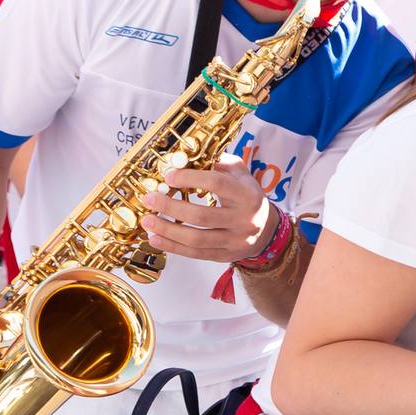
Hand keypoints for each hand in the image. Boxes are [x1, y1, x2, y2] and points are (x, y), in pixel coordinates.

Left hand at [140, 155, 271, 263]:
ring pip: (197, 239)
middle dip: (171, 207)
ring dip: (168, 230)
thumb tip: (187, 158)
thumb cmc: (248, 198)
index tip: (168, 176)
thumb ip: (220, 164)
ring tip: (148, 221)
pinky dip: (173, 247)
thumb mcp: (242, 176)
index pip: (216, 184)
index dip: (190, 179)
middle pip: (202, 215)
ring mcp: (235, 240)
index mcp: (247, 195)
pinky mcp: (225, 255)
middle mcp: (243, 219)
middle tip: (150, 199)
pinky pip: (196, 253)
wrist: (267, 230)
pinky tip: (156, 239)